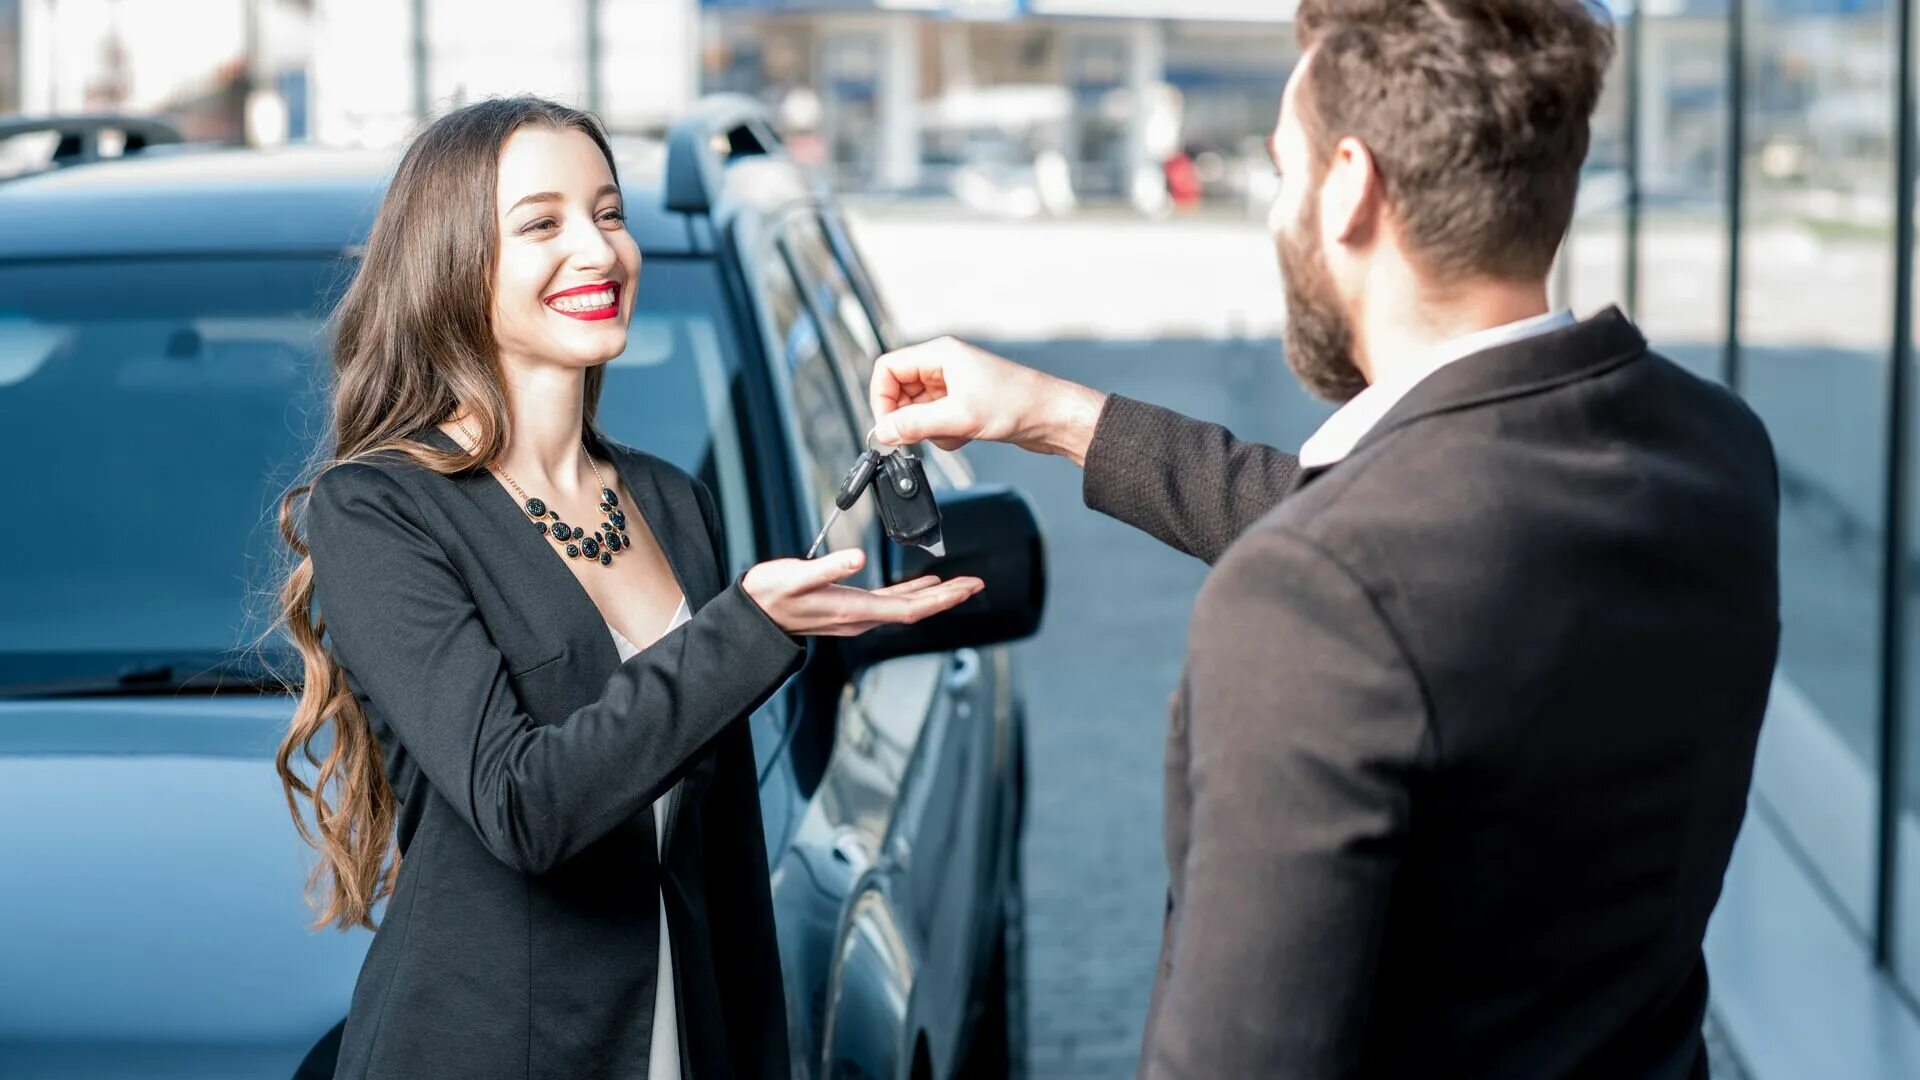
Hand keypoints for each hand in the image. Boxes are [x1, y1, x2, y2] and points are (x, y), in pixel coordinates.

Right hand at [742, 548, 983, 636]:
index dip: (943, 599)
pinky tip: (921, 584)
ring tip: (959, 584)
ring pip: (906, 607)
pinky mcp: (849, 607)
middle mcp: (860, 618)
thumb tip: (857, 557)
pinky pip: (891, 603)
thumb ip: (828, 567)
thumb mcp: (795, 576)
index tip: (968, 588)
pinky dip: (912, 593)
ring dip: (935, 596)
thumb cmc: (770, 595)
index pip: (911, 608)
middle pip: (916, 609)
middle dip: (949, 596)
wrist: (754, 615)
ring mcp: (856, 616)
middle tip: (977, 583)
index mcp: (854, 610)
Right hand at [870, 336, 1108, 465]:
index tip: (887, 426)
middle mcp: (944, 366)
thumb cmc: (1018, 405)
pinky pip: (937, 421)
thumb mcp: (958, 417)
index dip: (881, 398)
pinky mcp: (965, 405)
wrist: (1054, 418)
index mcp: (940, 354)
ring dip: (929, 429)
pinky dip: (945, 434)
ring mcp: (955, 386)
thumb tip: (882, 431)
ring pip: (918, 410)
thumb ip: (914, 425)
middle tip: (919, 437)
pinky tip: (966, 436)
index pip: (888, 369)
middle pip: (900, 391)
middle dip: (908, 418)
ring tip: (954, 433)